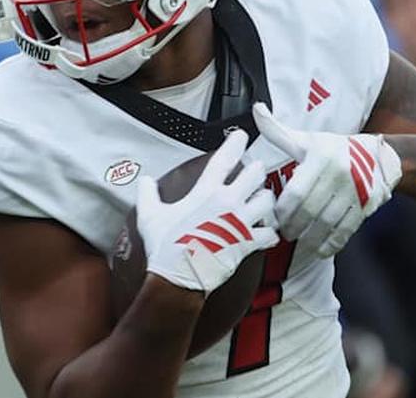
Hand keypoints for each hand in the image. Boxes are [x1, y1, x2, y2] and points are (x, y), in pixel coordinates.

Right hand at [137, 129, 278, 293]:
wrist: (177, 278)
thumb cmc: (165, 247)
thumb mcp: (149, 216)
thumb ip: (148, 194)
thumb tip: (145, 182)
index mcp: (206, 192)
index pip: (224, 158)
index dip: (235, 143)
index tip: (242, 136)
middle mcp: (227, 203)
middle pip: (256, 173)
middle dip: (256, 172)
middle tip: (253, 175)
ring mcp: (239, 223)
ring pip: (268, 200)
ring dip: (265, 200)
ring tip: (260, 202)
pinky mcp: (247, 244)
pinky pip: (270, 234)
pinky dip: (269, 234)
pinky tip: (264, 234)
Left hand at [252, 103, 401, 256]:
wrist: (377, 154)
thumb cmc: (332, 148)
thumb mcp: (306, 139)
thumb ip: (277, 131)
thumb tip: (256, 109)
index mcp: (321, 157)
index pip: (296, 192)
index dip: (282, 210)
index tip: (274, 218)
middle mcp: (339, 174)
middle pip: (310, 211)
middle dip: (293, 226)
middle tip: (284, 233)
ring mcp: (355, 191)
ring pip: (327, 223)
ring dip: (310, 238)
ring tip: (300, 241)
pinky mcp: (367, 205)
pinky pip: (346, 230)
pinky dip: (332, 243)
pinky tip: (321, 248)